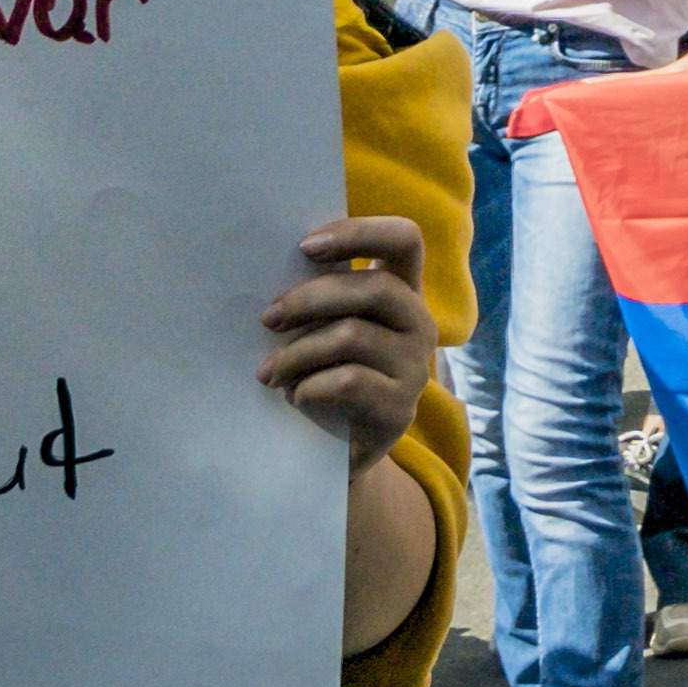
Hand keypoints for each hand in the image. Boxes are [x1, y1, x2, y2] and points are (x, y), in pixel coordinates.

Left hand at [260, 216, 436, 462]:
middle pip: (373, 288)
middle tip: (268, 319)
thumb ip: (323, 299)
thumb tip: (269, 269)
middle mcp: (419, 322)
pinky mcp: (401, 407)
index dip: (359, 233)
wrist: (338, 452)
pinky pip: (348, 382)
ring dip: (297, 353)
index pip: (405, 239)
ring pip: (352, 336)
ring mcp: (416, 366)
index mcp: (403, 289)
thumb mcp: (329, 328)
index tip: (305, 247)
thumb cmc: (327, 374)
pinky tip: (296, 396)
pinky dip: (310, 387)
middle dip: (310, 299)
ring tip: (269, 372)